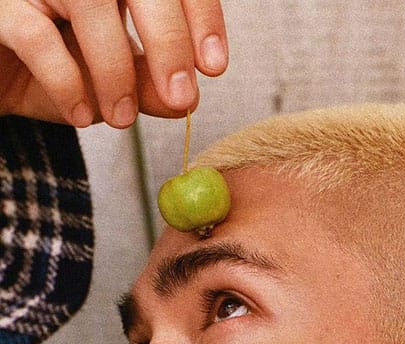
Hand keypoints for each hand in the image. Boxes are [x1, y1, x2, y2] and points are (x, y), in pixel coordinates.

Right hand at [0, 0, 227, 127]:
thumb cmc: (51, 74)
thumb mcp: (110, 86)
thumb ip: (148, 87)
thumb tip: (188, 99)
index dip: (200, 15)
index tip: (214, 66)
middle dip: (168, 40)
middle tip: (180, 96)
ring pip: (89, 2)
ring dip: (116, 68)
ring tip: (121, 118)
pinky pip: (37, 36)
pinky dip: (67, 81)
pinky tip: (81, 115)